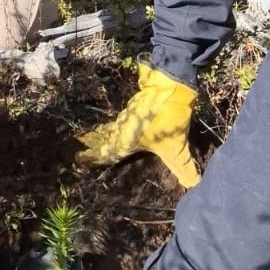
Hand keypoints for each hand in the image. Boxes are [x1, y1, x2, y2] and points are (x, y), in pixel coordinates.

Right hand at [75, 63, 199, 186]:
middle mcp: (121, 128)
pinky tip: (121, 127)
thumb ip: (182, 167)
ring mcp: (127, 114)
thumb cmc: (168, 118)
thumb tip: (193, 184)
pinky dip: (118, 124)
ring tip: (95, 139)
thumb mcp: (177, 147)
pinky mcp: (135, 105)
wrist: (170, 84)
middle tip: (81, 150)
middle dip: (94, 145)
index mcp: (125, 140)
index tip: (77, 160)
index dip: (92, 158)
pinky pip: (123, 118)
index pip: (105, 153)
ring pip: (113, 128)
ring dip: (105, 134)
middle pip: (105, 138)